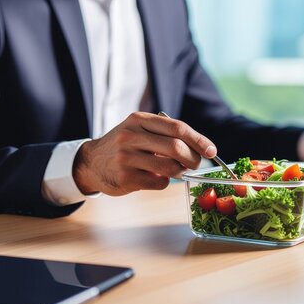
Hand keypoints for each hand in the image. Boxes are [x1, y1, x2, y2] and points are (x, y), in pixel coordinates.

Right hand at [73, 112, 216, 195]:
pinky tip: (157, 178)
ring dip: (180, 172)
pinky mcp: (125, 177)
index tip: (211, 151)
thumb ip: (166, 135)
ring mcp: (126, 157)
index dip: (198, 140)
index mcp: (139, 119)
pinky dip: (165, 182)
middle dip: (193, 158)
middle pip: (176, 147)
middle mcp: (131, 136)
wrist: (92, 162)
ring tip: (177, 171)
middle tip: (195, 164)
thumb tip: (201, 149)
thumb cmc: (124, 145)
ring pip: (169, 167)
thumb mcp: (139, 129)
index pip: (177, 128)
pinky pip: (159, 183)